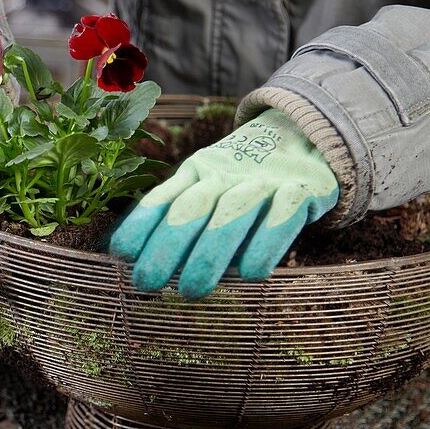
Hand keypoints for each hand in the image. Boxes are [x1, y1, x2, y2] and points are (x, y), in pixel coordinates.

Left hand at [110, 109, 338, 297]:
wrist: (308, 137)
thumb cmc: (245, 181)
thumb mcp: (209, 186)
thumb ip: (180, 216)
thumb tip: (134, 260)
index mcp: (196, 172)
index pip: (163, 198)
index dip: (141, 224)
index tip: (121, 254)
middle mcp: (224, 174)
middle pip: (191, 207)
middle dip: (166, 246)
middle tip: (147, 282)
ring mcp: (262, 181)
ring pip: (230, 213)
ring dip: (209, 252)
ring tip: (192, 291)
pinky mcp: (300, 191)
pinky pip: (281, 216)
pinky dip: (266, 242)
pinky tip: (252, 274)